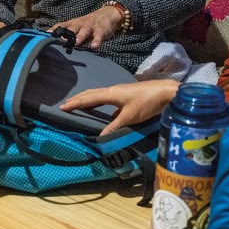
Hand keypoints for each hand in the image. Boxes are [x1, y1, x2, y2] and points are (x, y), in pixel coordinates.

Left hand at [49, 6, 122, 48]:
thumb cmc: (88, 24)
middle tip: (58, 42)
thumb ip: (68, 36)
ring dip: (80, 37)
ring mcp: (90, 27)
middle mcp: (80, 24)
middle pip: (71, 29)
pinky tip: (94, 47)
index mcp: (73, 24)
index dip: (53, 30)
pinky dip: (96, 41)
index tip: (45, 36)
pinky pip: (98, 36)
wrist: (108, 14)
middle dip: (65, 35)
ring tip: (76, 43)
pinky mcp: (101, 30)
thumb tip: (55, 45)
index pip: (61, 26)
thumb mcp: (77, 27)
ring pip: (84, 31)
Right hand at [61, 80, 177, 134]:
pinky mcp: (126, 96)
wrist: (166, 92)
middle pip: (91, 94)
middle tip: (66, 104)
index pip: (88, 99)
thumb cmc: (147, 102)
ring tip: (78, 105)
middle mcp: (113, 90)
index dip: (75, 103)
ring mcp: (120, 92)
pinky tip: (102, 112)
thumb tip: (99, 137)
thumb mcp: (130, 117)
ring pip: (99, 95)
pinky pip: (107, 99)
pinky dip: (100, 104)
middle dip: (78, 99)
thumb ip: (114, 126)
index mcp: (111, 94)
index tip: (62, 107)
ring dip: (87, 100)